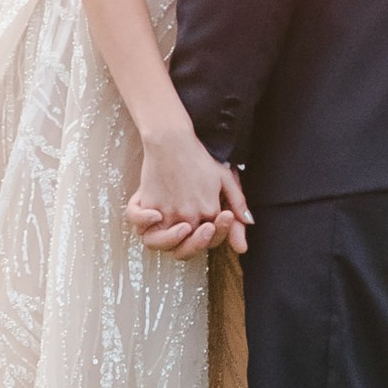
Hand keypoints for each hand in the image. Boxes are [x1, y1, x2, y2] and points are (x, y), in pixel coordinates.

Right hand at [129, 125, 249, 256]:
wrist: (173, 139)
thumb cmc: (199, 157)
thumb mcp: (225, 177)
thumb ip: (238, 203)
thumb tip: (248, 227)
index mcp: (209, 210)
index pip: (212, 239)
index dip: (215, 235)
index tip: (213, 222)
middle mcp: (187, 215)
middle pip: (187, 248)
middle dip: (195, 244)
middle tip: (197, 228)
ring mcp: (167, 212)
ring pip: (161, 244)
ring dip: (170, 241)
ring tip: (177, 227)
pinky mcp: (149, 203)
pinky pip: (139, 226)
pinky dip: (144, 223)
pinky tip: (155, 216)